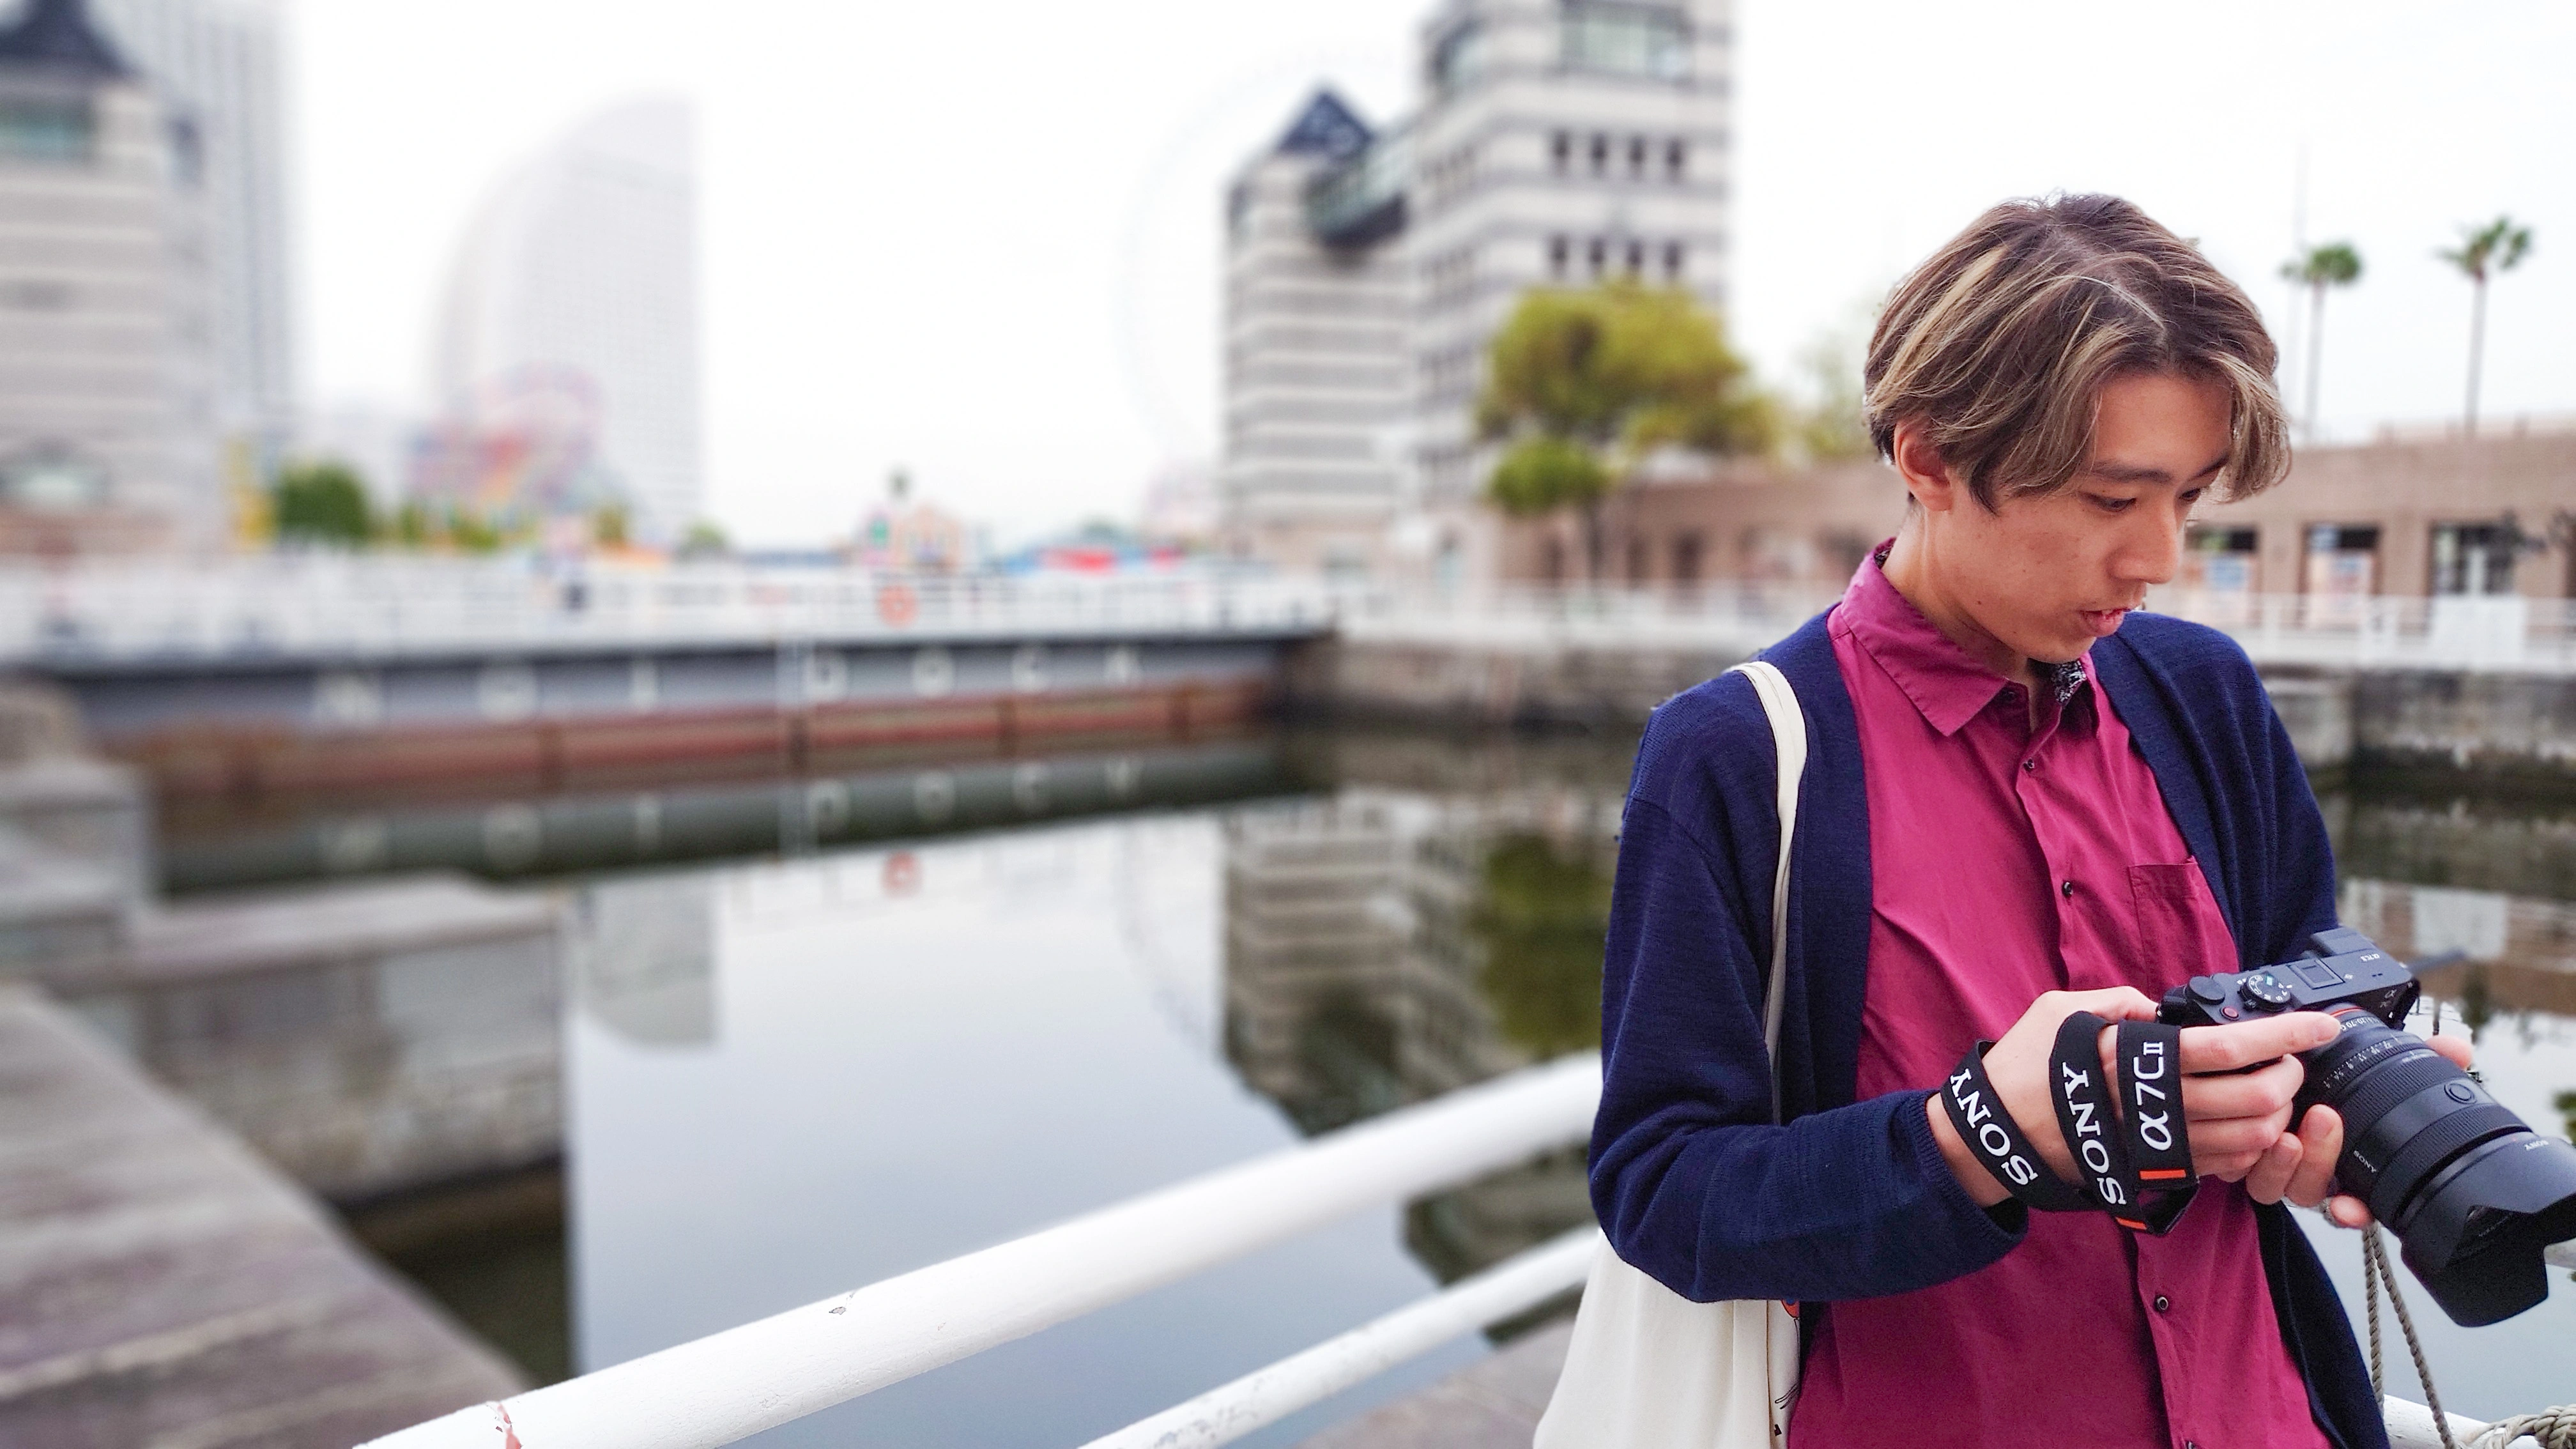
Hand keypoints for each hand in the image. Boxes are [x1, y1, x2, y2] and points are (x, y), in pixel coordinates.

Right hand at [1928, 992, 2345, 1206]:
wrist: (1998, 1132)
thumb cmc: (2025, 1064)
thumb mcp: (2064, 1009)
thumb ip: (2120, 1002)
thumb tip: (2160, 1008)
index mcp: (2137, 1056)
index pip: (2231, 1046)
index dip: (2286, 1033)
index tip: (2321, 1023)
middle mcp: (2157, 1103)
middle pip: (2257, 1096)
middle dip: (2289, 1075)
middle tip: (2289, 1058)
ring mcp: (2162, 1143)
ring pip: (2252, 1136)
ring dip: (2277, 1112)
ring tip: (2271, 1089)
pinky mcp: (2160, 1169)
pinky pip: (2229, 1164)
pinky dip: (2252, 1143)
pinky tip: (2245, 1122)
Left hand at [2245, 1031, 2477, 1224]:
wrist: (2274, 1063)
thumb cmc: (2334, 1074)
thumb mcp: (2376, 1064)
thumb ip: (2420, 1059)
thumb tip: (2456, 1049)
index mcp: (2349, 1165)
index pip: (2359, 1204)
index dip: (2356, 1212)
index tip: (2350, 1208)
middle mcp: (2313, 1173)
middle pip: (2314, 1191)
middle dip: (2321, 1160)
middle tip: (2324, 1118)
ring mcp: (2276, 1167)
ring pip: (2278, 1186)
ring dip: (2285, 1162)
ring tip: (2288, 1133)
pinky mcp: (2243, 1156)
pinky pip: (2244, 1174)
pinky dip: (2254, 1161)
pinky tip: (2262, 1137)